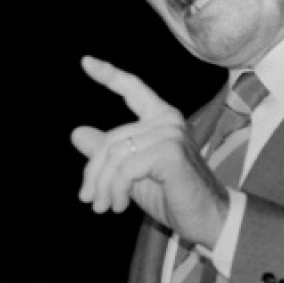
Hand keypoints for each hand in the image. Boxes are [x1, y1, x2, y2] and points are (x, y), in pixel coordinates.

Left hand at [71, 55, 230, 247]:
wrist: (207, 220)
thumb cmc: (172, 196)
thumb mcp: (132, 173)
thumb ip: (109, 152)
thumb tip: (76, 133)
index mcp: (161, 118)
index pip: (132, 88)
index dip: (108, 74)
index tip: (85, 61)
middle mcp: (168, 119)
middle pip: (112, 139)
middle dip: (94, 172)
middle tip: (87, 199)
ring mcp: (171, 134)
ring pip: (115, 156)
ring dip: (104, 187)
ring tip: (103, 207)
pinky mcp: (171, 153)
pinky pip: (126, 169)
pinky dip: (117, 190)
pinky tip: (120, 205)